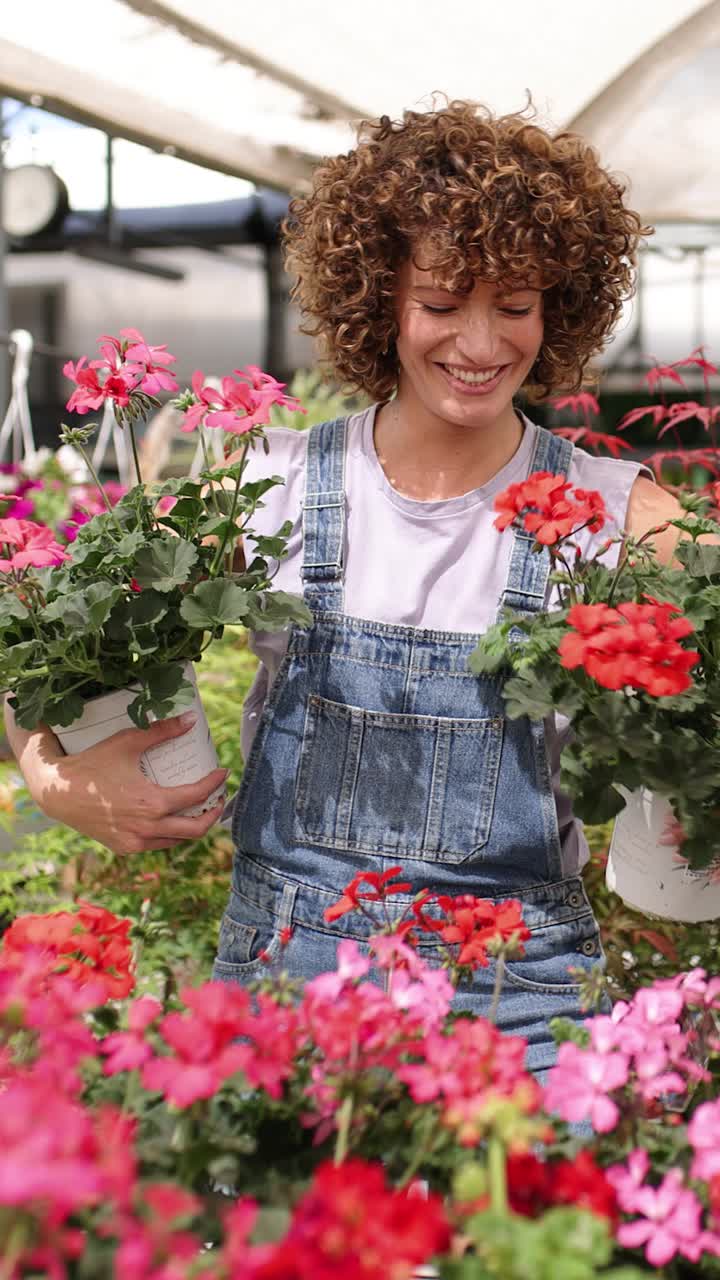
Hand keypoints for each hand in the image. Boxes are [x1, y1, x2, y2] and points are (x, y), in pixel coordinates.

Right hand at [20, 712, 228, 855]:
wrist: (57, 792)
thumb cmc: (92, 764)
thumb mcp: (127, 742)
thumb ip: (162, 731)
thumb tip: (192, 720)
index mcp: (152, 804)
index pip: (196, 797)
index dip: (214, 784)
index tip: (222, 774)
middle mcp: (146, 829)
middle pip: (195, 830)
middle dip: (213, 814)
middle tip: (219, 798)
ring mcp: (135, 842)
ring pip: (177, 841)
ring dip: (192, 826)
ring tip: (199, 809)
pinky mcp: (124, 848)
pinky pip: (156, 844)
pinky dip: (169, 833)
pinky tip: (171, 818)